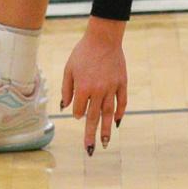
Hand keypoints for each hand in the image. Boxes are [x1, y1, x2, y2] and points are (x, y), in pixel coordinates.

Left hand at [61, 18, 127, 154]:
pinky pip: (122, 101)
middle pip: (94, 117)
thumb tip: (65, 107)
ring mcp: (112, 87)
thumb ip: (67, 89)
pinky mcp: (122, 82)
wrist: (103, 38)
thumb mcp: (69, 69)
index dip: (77, 113)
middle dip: (91, 135)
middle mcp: (98, 90)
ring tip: (106, 142)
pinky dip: (120, 112)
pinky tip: (117, 122)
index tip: (77, 112)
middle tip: (90, 150)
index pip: (79, 110)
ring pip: (108, 113)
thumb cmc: (83, 53)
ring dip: (107, 129)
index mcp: (83, 88)